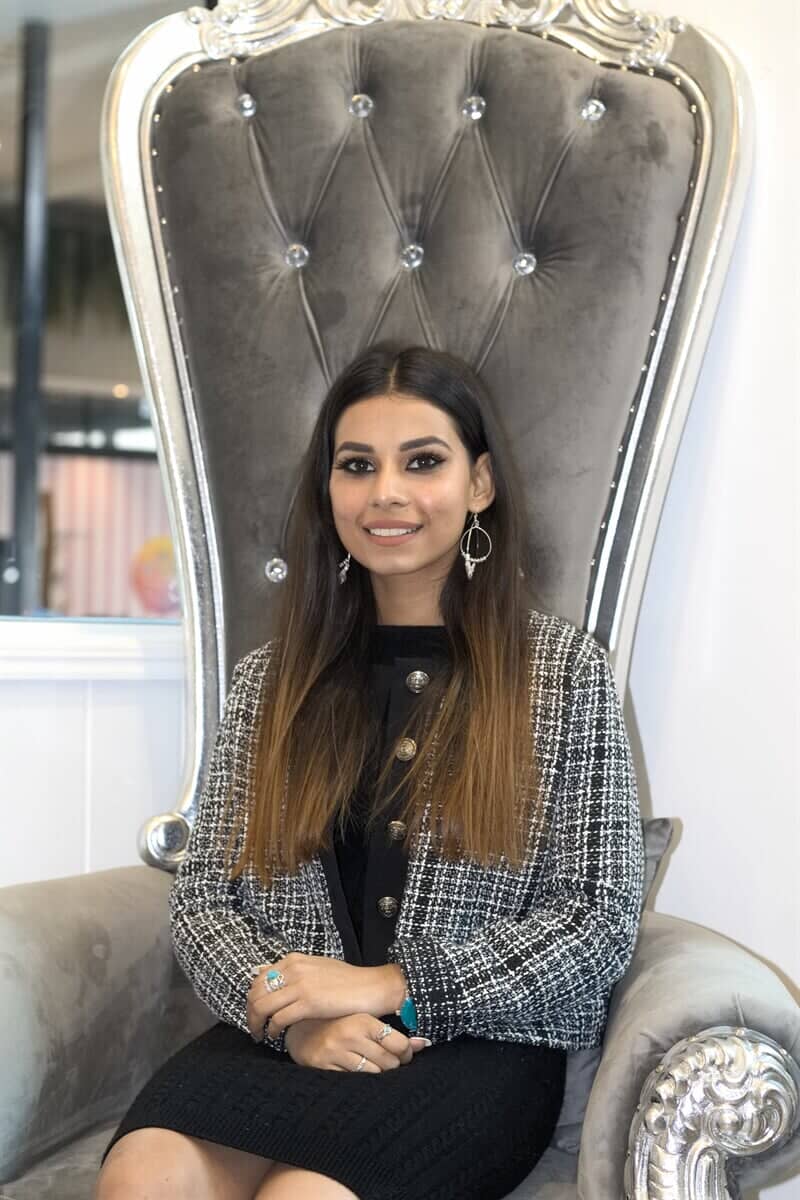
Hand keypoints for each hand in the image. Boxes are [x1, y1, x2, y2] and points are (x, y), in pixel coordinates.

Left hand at [247, 954, 393, 1040]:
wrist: (372, 987)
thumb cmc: (347, 982)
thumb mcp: (316, 969)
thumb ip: (294, 973)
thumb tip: (267, 977)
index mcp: (294, 960)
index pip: (259, 979)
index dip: (252, 999)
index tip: (254, 1012)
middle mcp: (293, 969)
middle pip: (255, 993)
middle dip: (250, 1013)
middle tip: (254, 1028)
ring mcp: (300, 985)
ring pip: (262, 1006)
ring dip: (256, 1024)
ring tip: (260, 1035)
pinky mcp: (308, 1003)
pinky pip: (278, 1019)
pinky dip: (272, 1030)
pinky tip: (276, 1035)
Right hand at [284, 1014, 428, 1071]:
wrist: (299, 1027)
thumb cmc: (338, 1022)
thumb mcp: (363, 1020)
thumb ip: (392, 1033)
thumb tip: (424, 1044)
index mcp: (362, 1019)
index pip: (399, 1044)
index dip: (405, 1052)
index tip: (402, 1053)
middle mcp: (349, 1035)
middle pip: (389, 1062)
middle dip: (392, 1064)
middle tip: (387, 1061)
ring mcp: (335, 1053)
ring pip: (374, 1074)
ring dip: (377, 1073)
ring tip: (371, 1064)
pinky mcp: (324, 1068)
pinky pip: (354, 1081)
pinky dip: (360, 1080)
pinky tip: (356, 1071)